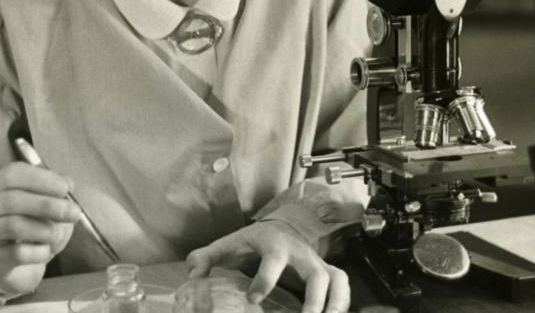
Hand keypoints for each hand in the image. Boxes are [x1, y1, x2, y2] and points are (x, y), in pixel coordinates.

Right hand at [0, 161, 79, 295]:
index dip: (40, 179)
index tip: (66, 188)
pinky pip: (16, 253)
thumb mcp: (50, 204)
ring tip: (58, 235)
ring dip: (45, 230)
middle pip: (11, 200)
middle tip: (74, 213)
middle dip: (47, 205)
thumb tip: (67, 182)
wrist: (21, 263)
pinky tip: (47, 251)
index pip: (12, 175)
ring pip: (13, 226)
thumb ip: (57, 191)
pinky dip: (38, 251)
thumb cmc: (36, 225)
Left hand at [185, 220, 348, 312]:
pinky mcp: (326, 272)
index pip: (273, 259)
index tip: (253, 298)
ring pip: (335, 280)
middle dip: (313, 299)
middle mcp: (299, 252)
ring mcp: (316, 262)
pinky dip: (342, 304)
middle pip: (315, 272)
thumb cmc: (251, 243)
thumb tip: (191, 276)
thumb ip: (205, 258)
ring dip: (334, 304)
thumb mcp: (227, 246)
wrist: (278, 229)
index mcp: (273, 243)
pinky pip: (342, 285)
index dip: (265, 279)